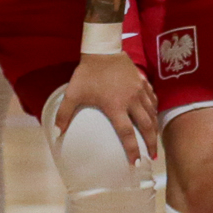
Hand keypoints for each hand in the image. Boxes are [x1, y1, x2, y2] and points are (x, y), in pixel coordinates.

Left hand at [55, 47, 159, 165]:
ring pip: (152, 113)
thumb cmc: (87, 73)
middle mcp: (131, 100)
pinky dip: (154, 110)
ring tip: (155, 139)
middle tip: (151, 156)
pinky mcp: (142, 82)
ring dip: (155, 128)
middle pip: (146, 126)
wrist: (102, 49)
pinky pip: (152, 99)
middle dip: (151, 143)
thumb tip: (57, 133)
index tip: (135, 163)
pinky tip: (153, 115)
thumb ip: (64, 114)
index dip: (132, 150)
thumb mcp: (73, 93)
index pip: (127, 133)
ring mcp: (139, 90)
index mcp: (115, 106)